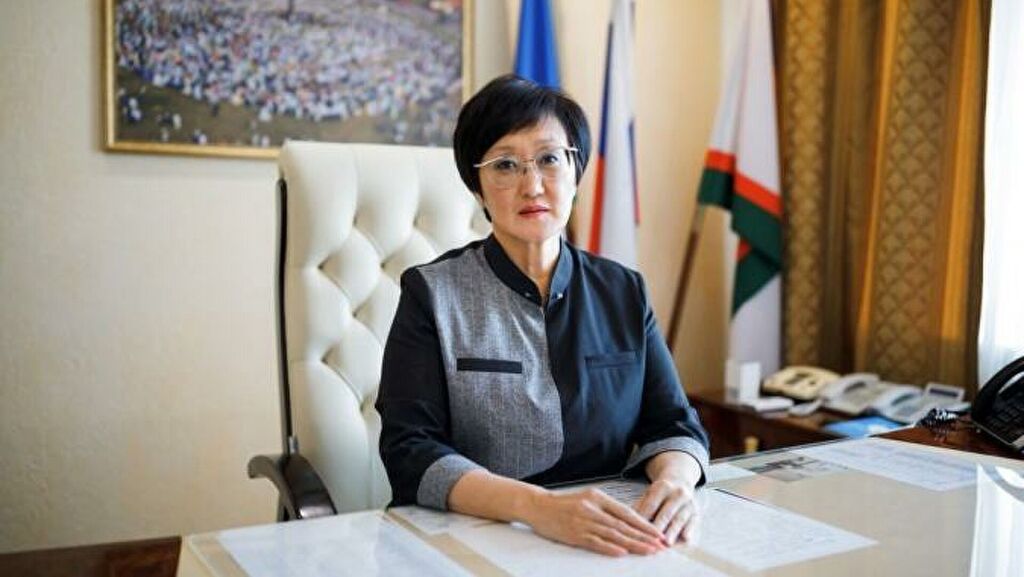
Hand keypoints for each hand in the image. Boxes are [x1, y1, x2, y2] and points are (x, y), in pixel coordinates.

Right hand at [525, 488, 667, 556]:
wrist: (538, 506)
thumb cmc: (564, 504)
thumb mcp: (587, 499)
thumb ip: (606, 509)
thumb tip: (628, 521)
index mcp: (598, 498)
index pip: (627, 512)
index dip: (644, 524)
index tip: (658, 533)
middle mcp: (593, 509)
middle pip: (624, 525)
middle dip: (644, 536)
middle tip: (661, 544)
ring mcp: (583, 522)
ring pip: (614, 534)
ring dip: (633, 544)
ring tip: (648, 550)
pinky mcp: (574, 534)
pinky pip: (595, 542)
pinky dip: (610, 548)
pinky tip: (622, 552)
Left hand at [635, 478, 699, 545]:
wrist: (680, 483)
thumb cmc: (659, 494)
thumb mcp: (648, 494)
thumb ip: (639, 506)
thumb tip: (627, 521)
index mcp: (662, 487)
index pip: (651, 506)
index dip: (643, 520)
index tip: (636, 531)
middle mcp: (678, 493)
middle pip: (665, 514)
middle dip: (658, 528)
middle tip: (650, 541)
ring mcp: (689, 503)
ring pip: (679, 520)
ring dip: (673, 532)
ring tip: (666, 544)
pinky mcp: (696, 513)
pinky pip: (692, 523)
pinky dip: (688, 531)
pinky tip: (684, 539)